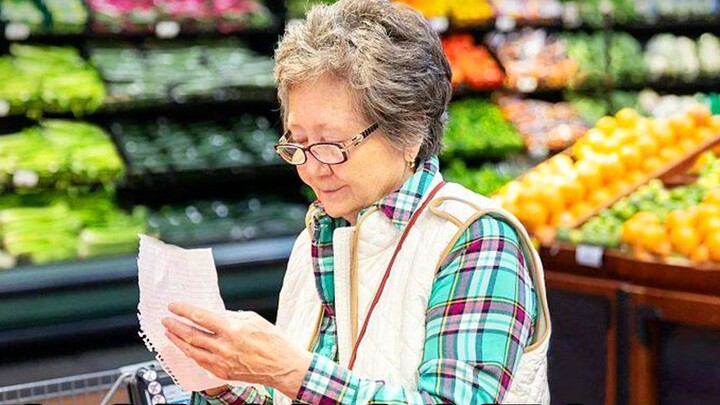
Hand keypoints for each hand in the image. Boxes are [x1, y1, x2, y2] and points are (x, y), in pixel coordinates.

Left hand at [162, 303, 312, 398]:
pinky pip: (200, 362)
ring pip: (192, 350)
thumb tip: (213, 315)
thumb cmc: (272, 341)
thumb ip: (231, 316)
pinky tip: (185, 348)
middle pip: (191, 335)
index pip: (200, 317)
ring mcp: (222, 362)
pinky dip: (190, 354)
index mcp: (232, 329)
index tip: (174, 306)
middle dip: (175, 326)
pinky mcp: (223, 373)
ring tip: (169, 334)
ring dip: (178, 341)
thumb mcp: (253, 319)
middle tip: (166, 320)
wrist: (282, 366)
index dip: (184, 311)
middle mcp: (224, 346)